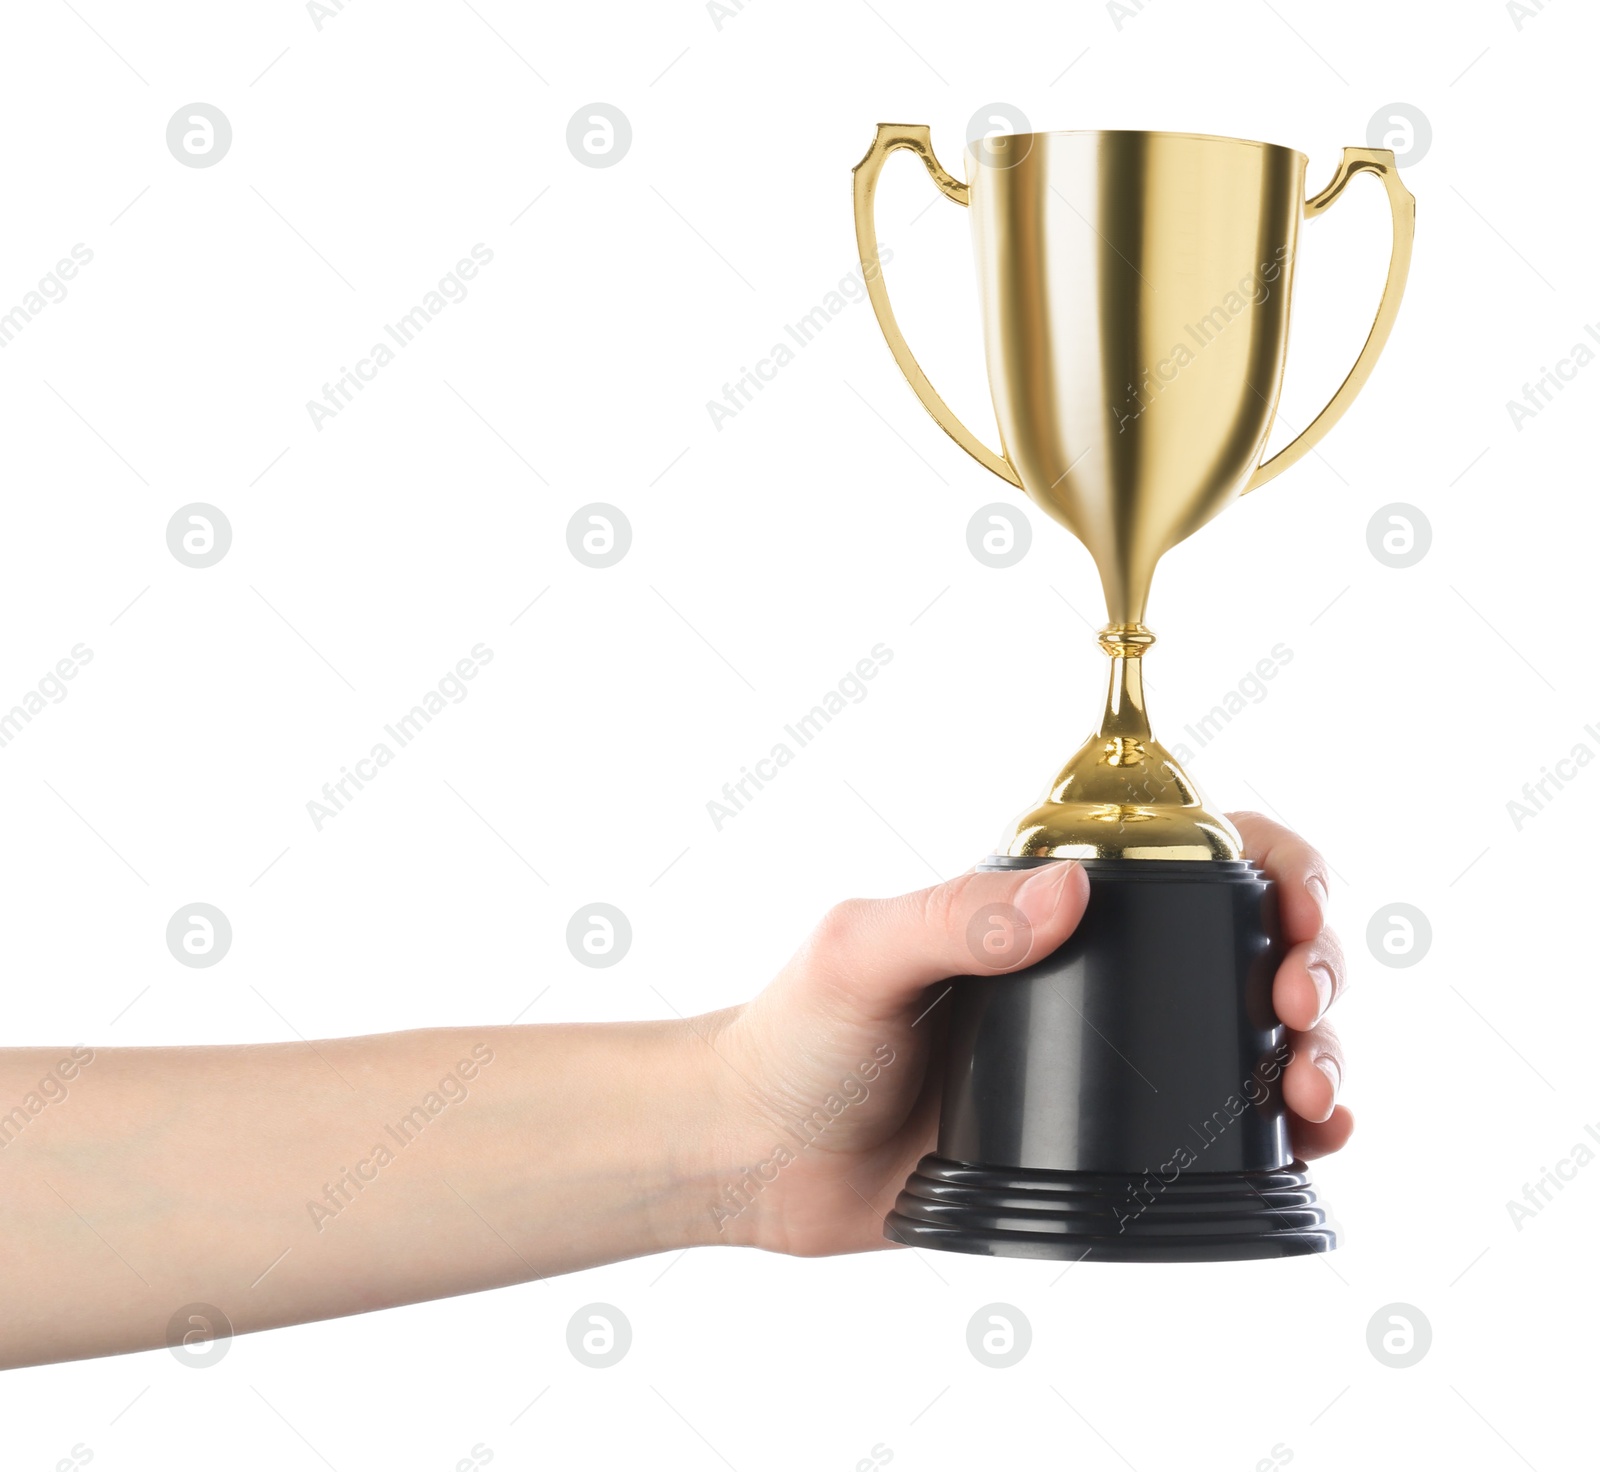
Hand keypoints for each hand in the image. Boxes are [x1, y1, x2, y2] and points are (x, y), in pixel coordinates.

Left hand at [702, 814, 1349, 1256]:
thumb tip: (1069, 892)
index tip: (1296, 912)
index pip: (1189, 852)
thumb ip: (955, 919)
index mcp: (1043, 907)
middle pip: (1246, 943)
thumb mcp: (862, 955)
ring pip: (1250, 1035)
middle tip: (1299, 1012)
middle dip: (1310, 965)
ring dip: (1316, 1051)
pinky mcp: (1101, 1140)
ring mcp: (1104, 1057)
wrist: (758, 1159)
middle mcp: (1091, 971)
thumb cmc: (794, 1039)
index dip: (1273, 866)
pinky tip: (1313, 1140)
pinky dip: (1285, 1129)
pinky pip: (1218, 1126)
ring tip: (1317, 1092)